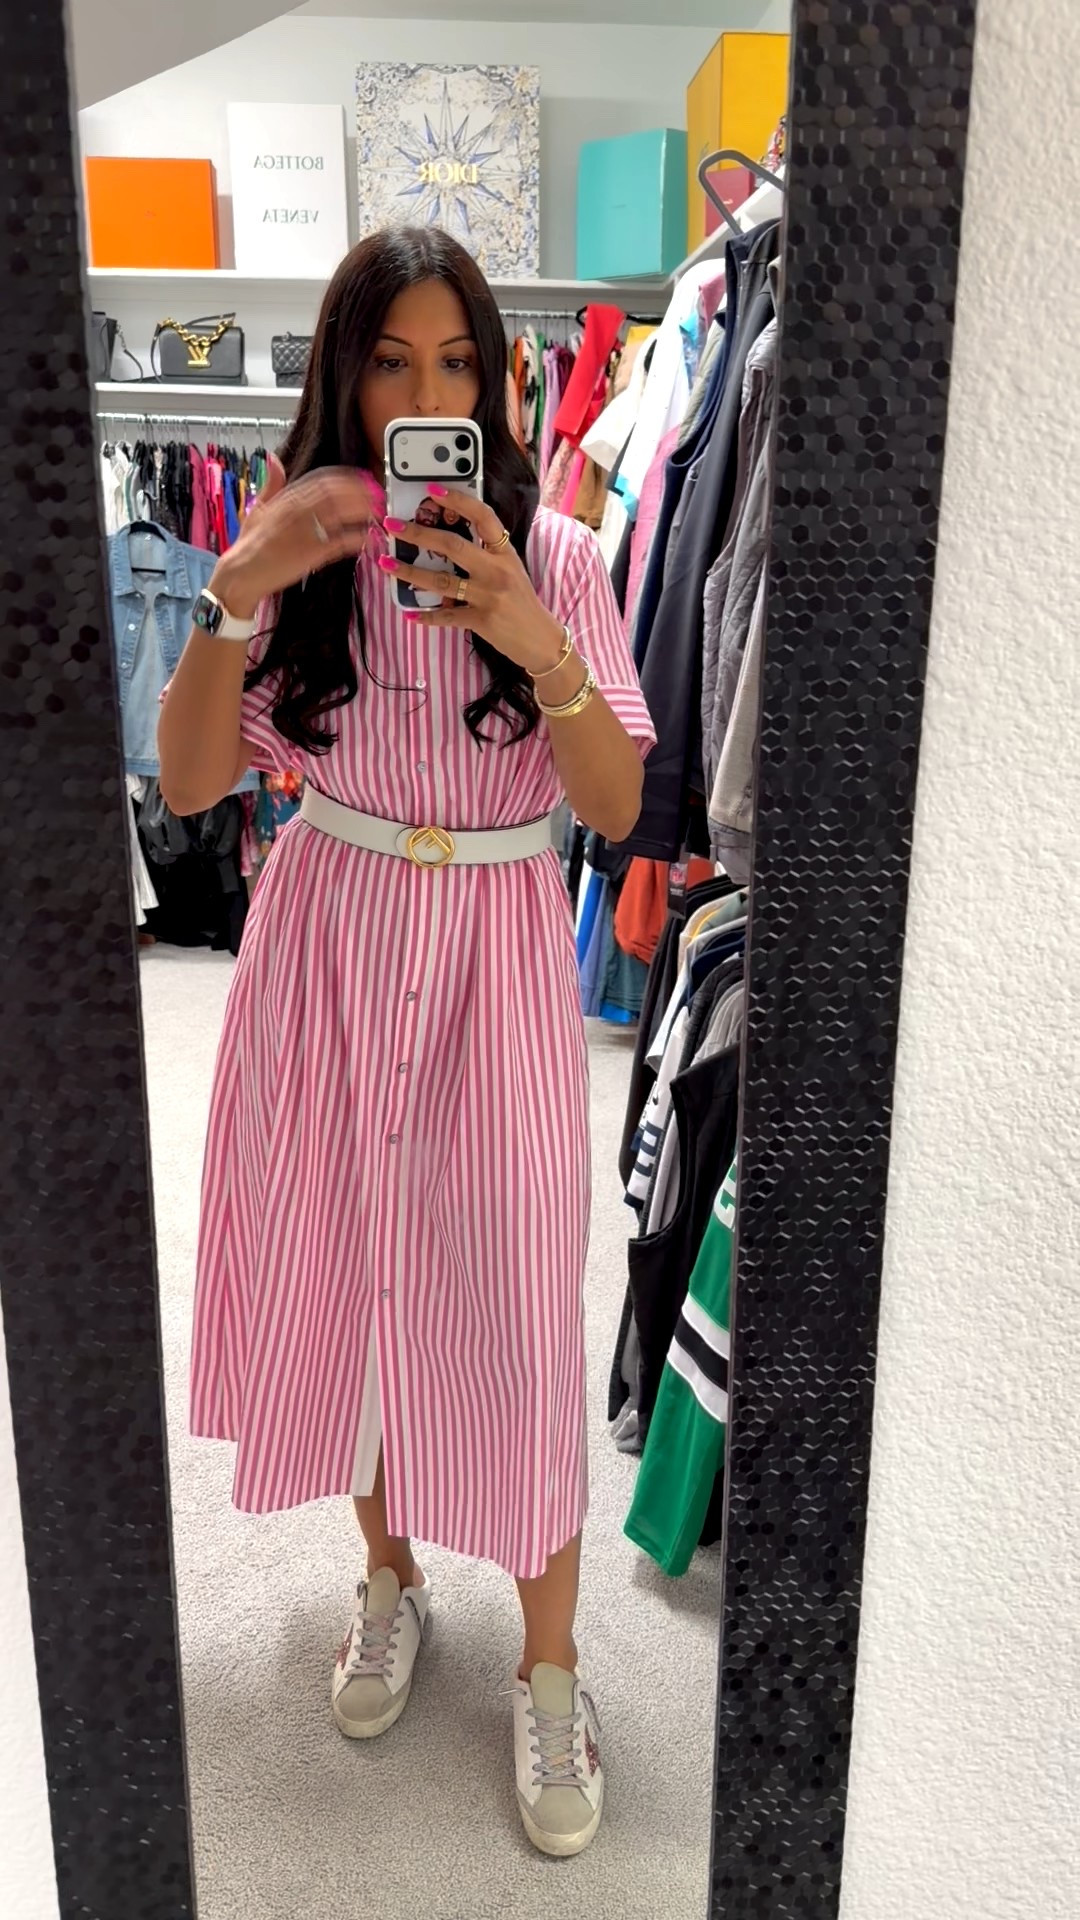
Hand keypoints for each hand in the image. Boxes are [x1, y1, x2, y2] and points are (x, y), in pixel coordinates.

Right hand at [212, 455, 376, 619]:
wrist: (240, 574)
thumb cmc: (250, 544)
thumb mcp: (258, 508)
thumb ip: (271, 484)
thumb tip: (272, 458)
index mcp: (286, 498)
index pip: (322, 480)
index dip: (346, 478)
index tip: (363, 479)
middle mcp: (296, 510)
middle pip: (335, 493)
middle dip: (360, 492)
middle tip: (378, 495)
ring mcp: (304, 532)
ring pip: (340, 514)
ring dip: (362, 511)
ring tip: (378, 513)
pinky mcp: (310, 554)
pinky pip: (339, 542)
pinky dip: (355, 538)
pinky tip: (367, 537)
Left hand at [379, 487, 565, 675]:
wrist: (541, 639)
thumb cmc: (522, 602)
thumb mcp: (510, 571)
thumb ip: (486, 555)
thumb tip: (446, 541)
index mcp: (505, 553)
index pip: (483, 517)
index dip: (458, 500)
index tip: (433, 489)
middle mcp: (497, 570)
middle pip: (453, 546)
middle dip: (418, 534)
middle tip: (392, 526)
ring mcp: (488, 596)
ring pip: (442, 580)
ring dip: (410, 572)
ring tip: (386, 564)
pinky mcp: (481, 620)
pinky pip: (447, 616)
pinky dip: (427, 617)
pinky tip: (410, 614)